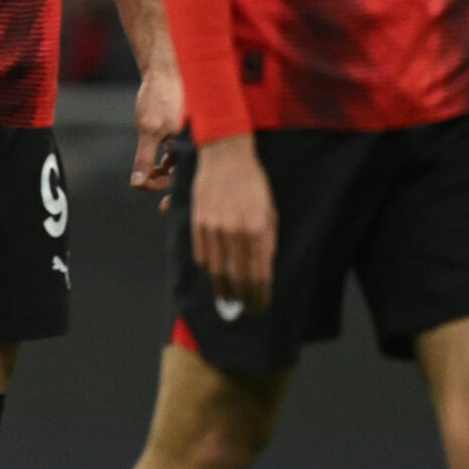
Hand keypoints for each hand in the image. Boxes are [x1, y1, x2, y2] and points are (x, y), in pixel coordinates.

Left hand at [132, 61, 182, 195]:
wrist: (165, 71)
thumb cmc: (159, 97)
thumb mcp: (148, 129)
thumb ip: (144, 158)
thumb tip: (137, 184)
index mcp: (192, 147)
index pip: (177, 180)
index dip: (157, 185)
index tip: (141, 183)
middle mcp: (196, 145)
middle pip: (179, 175)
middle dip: (159, 179)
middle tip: (142, 180)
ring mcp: (191, 139)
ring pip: (177, 165)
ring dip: (160, 169)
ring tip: (146, 169)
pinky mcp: (185, 132)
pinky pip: (178, 154)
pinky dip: (165, 159)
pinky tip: (155, 155)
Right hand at [191, 133, 276, 314]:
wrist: (227, 159)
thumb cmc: (255, 186)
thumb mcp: (271, 213)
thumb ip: (267, 244)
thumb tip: (262, 274)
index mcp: (258, 230)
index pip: (258, 275)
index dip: (260, 296)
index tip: (261, 306)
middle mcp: (235, 232)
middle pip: (237, 278)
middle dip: (243, 297)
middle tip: (247, 309)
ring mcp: (214, 228)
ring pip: (216, 271)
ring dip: (224, 289)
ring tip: (231, 299)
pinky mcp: (198, 224)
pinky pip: (201, 257)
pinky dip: (209, 272)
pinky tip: (216, 278)